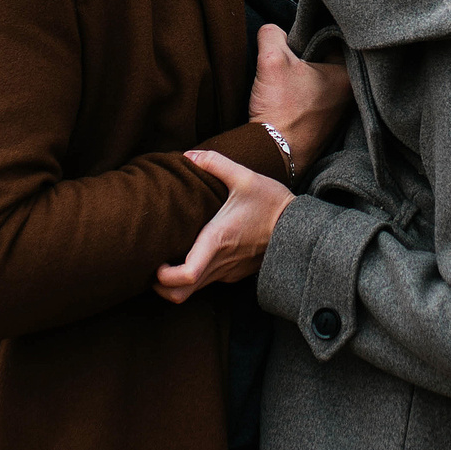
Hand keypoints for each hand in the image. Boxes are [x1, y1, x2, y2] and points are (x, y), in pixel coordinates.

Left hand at [156, 150, 293, 303]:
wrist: (298, 226)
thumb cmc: (272, 202)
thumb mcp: (244, 177)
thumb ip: (214, 163)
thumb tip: (189, 155)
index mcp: (216, 241)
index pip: (184, 276)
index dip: (162, 277)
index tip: (154, 263)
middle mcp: (219, 263)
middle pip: (180, 295)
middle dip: (160, 287)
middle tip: (152, 267)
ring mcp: (228, 272)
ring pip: (193, 291)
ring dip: (175, 283)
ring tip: (167, 261)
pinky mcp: (235, 274)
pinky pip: (208, 282)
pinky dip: (194, 276)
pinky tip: (192, 256)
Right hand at [252, 23, 351, 174]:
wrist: (273, 155)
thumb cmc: (281, 111)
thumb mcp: (271, 60)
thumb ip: (272, 34)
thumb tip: (271, 30)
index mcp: (348, 76)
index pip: (334, 38)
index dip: (310, 33)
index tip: (295, 38)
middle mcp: (349, 94)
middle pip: (324, 58)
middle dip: (304, 54)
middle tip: (287, 57)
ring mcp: (336, 111)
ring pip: (316, 78)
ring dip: (300, 75)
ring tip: (285, 79)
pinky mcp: (321, 124)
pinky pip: (310, 97)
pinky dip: (298, 93)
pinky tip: (284, 97)